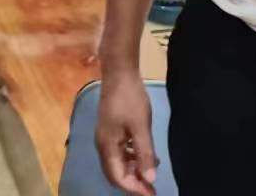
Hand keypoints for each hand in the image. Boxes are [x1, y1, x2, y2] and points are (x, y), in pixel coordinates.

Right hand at [95, 69, 157, 195]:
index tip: (152, 193)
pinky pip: (120, 151)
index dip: (135, 188)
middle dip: (134, 182)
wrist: (119, 72)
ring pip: (118, 163)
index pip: (118, 178)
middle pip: (116, 173)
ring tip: (152, 169)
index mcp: (107, 147)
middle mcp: (103, 145)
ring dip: (134, 169)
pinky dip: (132, 157)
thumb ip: (145, 153)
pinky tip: (146, 154)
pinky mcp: (111, 129)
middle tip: (152, 187)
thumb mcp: (141, 126)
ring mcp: (106, 137)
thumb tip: (150, 179)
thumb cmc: (130, 98)